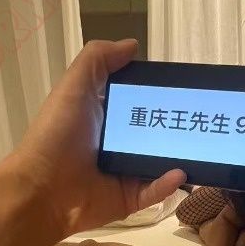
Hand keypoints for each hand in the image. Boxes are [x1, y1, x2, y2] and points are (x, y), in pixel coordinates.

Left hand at [16, 40, 185, 235]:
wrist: (42, 189)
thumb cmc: (58, 134)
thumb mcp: (74, 86)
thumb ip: (98, 59)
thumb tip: (132, 45)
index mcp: (102, 116)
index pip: (135, 101)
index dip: (155, 93)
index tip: (182, 87)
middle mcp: (114, 144)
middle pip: (152, 132)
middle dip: (175, 124)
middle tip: (201, 116)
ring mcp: (122, 173)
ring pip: (158, 163)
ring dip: (179, 156)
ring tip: (202, 146)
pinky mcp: (127, 199)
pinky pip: (154, 191)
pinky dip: (167, 183)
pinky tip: (180, 172)